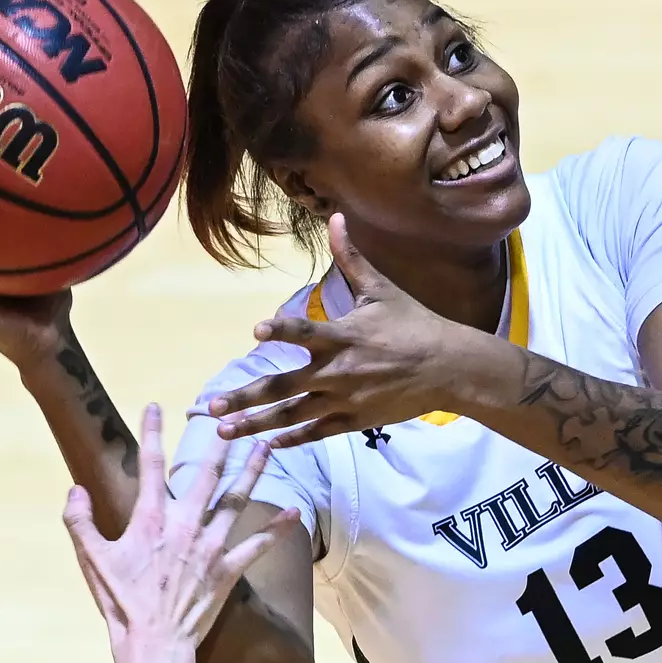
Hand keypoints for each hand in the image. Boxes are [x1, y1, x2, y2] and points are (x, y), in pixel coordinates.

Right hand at [62, 404, 295, 648]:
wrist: (152, 643)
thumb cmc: (121, 603)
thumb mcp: (91, 560)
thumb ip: (79, 521)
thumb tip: (74, 489)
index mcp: (151, 519)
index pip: (150, 466)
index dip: (152, 433)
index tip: (157, 406)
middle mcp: (185, 525)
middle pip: (205, 475)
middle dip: (219, 443)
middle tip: (232, 418)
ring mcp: (210, 546)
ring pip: (236, 500)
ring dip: (253, 472)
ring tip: (265, 446)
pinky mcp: (228, 569)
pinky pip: (258, 545)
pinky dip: (277, 529)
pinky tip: (295, 512)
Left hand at [209, 214, 475, 446]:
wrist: (449, 368)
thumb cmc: (414, 324)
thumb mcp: (381, 289)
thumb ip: (351, 258)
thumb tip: (336, 217)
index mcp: (344, 336)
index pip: (306, 332)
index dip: (281, 329)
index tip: (255, 331)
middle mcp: (339, 372)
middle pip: (284, 387)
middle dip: (246, 398)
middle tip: (213, 407)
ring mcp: (345, 400)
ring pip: (294, 416)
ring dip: (258, 425)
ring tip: (227, 432)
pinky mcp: (356, 420)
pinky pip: (318, 432)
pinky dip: (293, 440)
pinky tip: (269, 445)